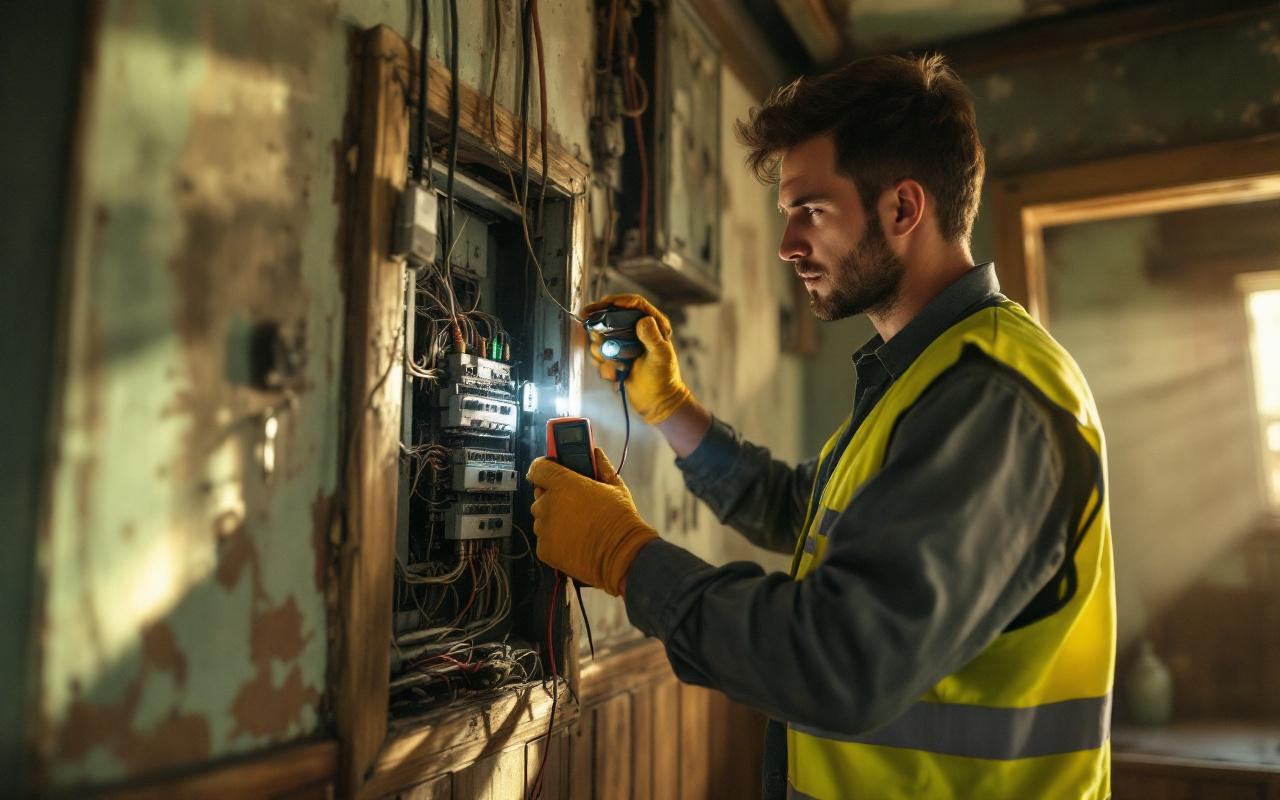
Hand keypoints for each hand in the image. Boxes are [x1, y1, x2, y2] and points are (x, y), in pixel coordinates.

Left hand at [527, 448, 657, 595]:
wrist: (621, 555)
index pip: (538, 468)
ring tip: (577, 526)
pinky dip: (554, 540)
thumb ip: (601, 466)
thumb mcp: (615, 487)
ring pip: (541, 519)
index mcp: (563, 484)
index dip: (542, 468)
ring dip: (553, 520)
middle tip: (574, 506)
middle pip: (540, 496)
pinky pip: (544, 540)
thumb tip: (596, 453)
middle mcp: (549, 504)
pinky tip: (574, 540)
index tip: (547, 470)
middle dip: (553, 499)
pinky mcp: (544, 549)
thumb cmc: (619, 520)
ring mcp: (544, 528)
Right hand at [582, 293, 692, 424]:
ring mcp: (625, 344)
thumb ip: (652, 337)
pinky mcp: (616, 358)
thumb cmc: (664, 379)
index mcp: (654, 324)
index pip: (634, 303)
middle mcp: (637, 331)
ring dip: (603, 352)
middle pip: (611, 317)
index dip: (616, 301)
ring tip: (616, 365)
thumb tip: (643, 320)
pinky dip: (604, 367)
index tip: (601, 305)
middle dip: (601, 328)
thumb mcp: (660, 356)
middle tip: (597, 337)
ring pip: (601, 338)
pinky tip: (616, 375)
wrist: (658, 402)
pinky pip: (600, 356)